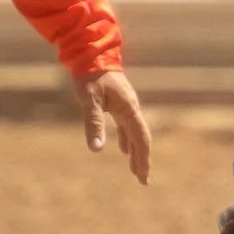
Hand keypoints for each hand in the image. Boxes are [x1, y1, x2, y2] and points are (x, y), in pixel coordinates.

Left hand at [73, 69, 151, 184]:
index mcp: (129, 109)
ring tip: (136, 170)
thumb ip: (94, 124)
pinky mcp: (119, 103)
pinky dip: (128, 140)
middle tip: (143, 180)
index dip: (143, 159)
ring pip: (135, 133)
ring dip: (136, 152)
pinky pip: (127, 126)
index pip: (141, 139)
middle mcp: (131, 109)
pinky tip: (125, 149)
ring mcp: (126, 106)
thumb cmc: (90, 76)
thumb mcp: (89, 100)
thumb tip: (96, 149)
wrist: (91, 53)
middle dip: (142, 160)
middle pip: (141, 139)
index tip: (144, 177)